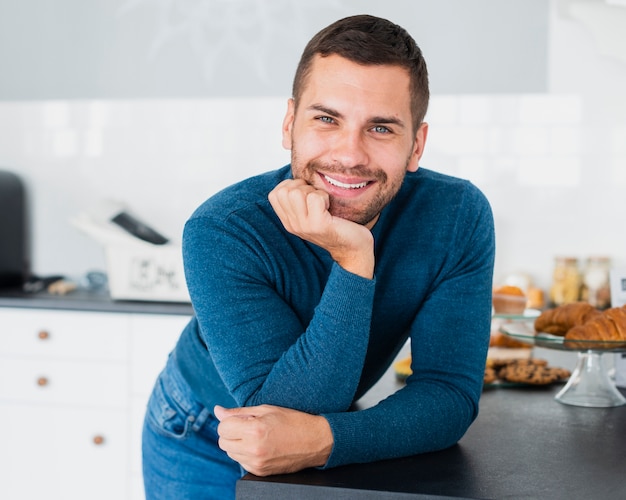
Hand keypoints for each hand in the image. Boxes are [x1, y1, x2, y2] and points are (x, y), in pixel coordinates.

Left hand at [214, 404, 332, 475]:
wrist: (315, 441)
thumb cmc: (292, 421)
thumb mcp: (266, 409)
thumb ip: (238, 412)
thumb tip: (217, 410)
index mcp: (254, 429)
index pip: (222, 427)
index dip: (229, 421)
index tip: (241, 419)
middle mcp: (253, 449)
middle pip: (222, 442)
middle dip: (231, 433)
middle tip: (247, 427)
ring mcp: (257, 463)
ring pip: (230, 453)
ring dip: (237, 444)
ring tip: (255, 436)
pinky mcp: (260, 472)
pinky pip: (241, 462)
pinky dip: (245, 454)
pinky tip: (260, 446)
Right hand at [268, 179, 373, 277]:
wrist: (353, 248)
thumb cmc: (337, 224)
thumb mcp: (312, 213)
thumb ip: (300, 200)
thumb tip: (298, 175)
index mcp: (288, 221)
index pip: (275, 194)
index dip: (292, 186)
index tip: (307, 194)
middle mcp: (292, 225)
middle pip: (284, 191)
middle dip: (303, 187)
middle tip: (317, 199)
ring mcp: (304, 226)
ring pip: (296, 192)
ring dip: (313, 191)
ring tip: (323, 203)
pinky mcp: (318, 225)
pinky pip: (315, 198)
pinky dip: (324, 197)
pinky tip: (330, 207)